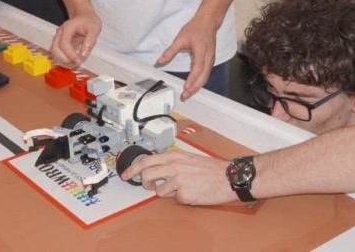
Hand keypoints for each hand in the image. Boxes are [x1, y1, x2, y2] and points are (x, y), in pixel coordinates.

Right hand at [51, 11, 100, 65]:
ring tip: (75, 62)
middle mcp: (60, 33)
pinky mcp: (59, 43)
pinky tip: (72, 60)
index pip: (64, 43)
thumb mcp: (94, 28)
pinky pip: (57, 54)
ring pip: (54, 53)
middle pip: (55, 49)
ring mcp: (58, 38)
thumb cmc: (89, 20)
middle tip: (77, 63)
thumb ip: (90, 40)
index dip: (70, 54)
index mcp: (67, 27)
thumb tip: (83, 54)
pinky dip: (63, 60)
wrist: (83, 15)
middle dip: (64, 59)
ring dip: (63, 61)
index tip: (78, 61)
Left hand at [120, 151, 234, 205]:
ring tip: (180, 188)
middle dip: (144, 183)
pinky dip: (181, 198)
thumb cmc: (210, 169)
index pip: (145, 160)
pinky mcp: (185, 194)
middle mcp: (174, 166)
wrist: (228, 177)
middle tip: (149, 186)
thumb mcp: (188, 158)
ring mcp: (178, 180)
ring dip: (166, 192)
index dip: (132, 169)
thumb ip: (171, 162)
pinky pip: (175, 199)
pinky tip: (191, 192)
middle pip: (146, 175)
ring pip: (158, 190)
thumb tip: (156, 168)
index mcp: (174, 156)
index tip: (125, 175)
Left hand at [155, 16, 216, 100]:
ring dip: (197, 87)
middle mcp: (209, 57)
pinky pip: (206, 74)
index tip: (186, 87)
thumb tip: (159, 61)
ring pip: (206, 77)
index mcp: (202, 50)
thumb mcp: (180, 38)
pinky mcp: (210, 61)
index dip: (192, 78)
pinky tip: (193, 87)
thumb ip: (170, 51)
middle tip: (184, 96)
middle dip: (194, 88)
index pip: (198, 67)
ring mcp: (211, 60)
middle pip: (204, 77)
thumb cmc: (195, 29)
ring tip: (187, 94)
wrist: (208, 22)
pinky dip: (200, 82)